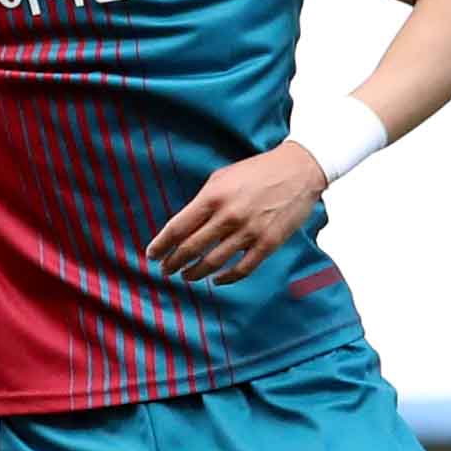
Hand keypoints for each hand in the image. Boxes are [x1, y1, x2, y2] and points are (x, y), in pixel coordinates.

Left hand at [147, 144, 324, 285]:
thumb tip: (184, 225)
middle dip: (173, 263)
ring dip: (195, 273)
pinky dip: (225, 278)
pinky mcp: (268, 244)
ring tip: (187, 276)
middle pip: (191, 248)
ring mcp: (249, 232)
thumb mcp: (222, 177)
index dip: (161, 245)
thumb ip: (203, 201)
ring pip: (213, 263)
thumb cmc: (257, 172)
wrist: (298, 171)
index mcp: (213, 197)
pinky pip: (241, 269)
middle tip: (165, 270)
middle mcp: (228, 216)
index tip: (152, 255)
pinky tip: (216, 279)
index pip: (178, 228)